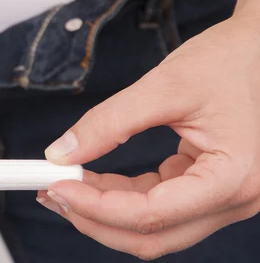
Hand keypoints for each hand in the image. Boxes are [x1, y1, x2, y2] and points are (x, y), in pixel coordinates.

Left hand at [38, 15, 259, 259]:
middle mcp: (233, 199)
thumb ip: (109, 122)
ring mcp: (219, 199)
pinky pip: (155, 207)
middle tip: (51, 192)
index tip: (57, 184)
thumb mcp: (162, 87)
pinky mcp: (203, 190)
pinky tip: (90, 179)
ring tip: (63, 185)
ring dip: (103, 212)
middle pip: (152, 235)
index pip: (154, 213)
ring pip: (151, 228)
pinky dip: (119, 198)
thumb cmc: (222, 64)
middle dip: (95, 218)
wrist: (251, 54)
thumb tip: (61, 154)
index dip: (97, 206)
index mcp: (232, 177)